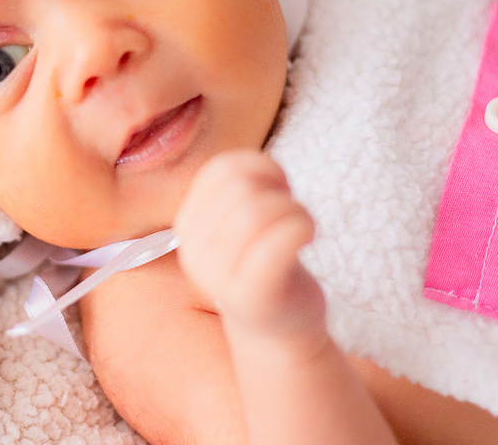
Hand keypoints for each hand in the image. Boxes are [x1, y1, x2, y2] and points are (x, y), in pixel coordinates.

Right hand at [174, 150, 326, 344]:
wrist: (277, 330)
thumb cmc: (263, 265)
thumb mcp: (240, 222)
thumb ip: (240, 188)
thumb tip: (258, 166)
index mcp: (188, 225)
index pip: (220, 170)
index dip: (259, 166)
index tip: (277, 188)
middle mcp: (194, 250)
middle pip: (240, 187)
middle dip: (278, 190)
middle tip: (292, 210)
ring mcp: (219, 277)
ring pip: (258, 210)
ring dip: (294, 208)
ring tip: (301, 224)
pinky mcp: (251, 297)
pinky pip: (277, 244)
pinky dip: (302, 227)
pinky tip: (309, 236)